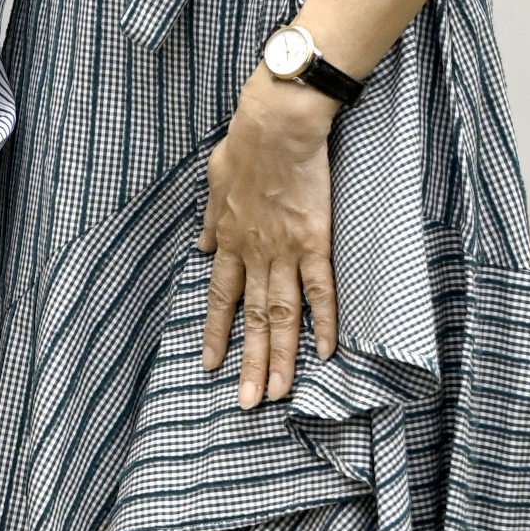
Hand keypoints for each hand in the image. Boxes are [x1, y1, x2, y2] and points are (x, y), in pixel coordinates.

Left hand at [202, 73, 341, 406]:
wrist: (276, 126)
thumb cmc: (245, 147)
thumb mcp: (215, 183)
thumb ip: (211, 221)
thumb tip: (202, 247)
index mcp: (230, 239)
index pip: (220, 298)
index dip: (216, 333)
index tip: (211, 366)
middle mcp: (254, 252)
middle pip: (251, 318)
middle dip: (248, 363)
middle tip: (247, 404)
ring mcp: (285, 250)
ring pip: (282, 314)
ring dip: (280, 357)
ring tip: (278, 394)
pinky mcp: (315, 241)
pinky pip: (320, 289)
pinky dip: (324, 322)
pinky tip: (327, 352)